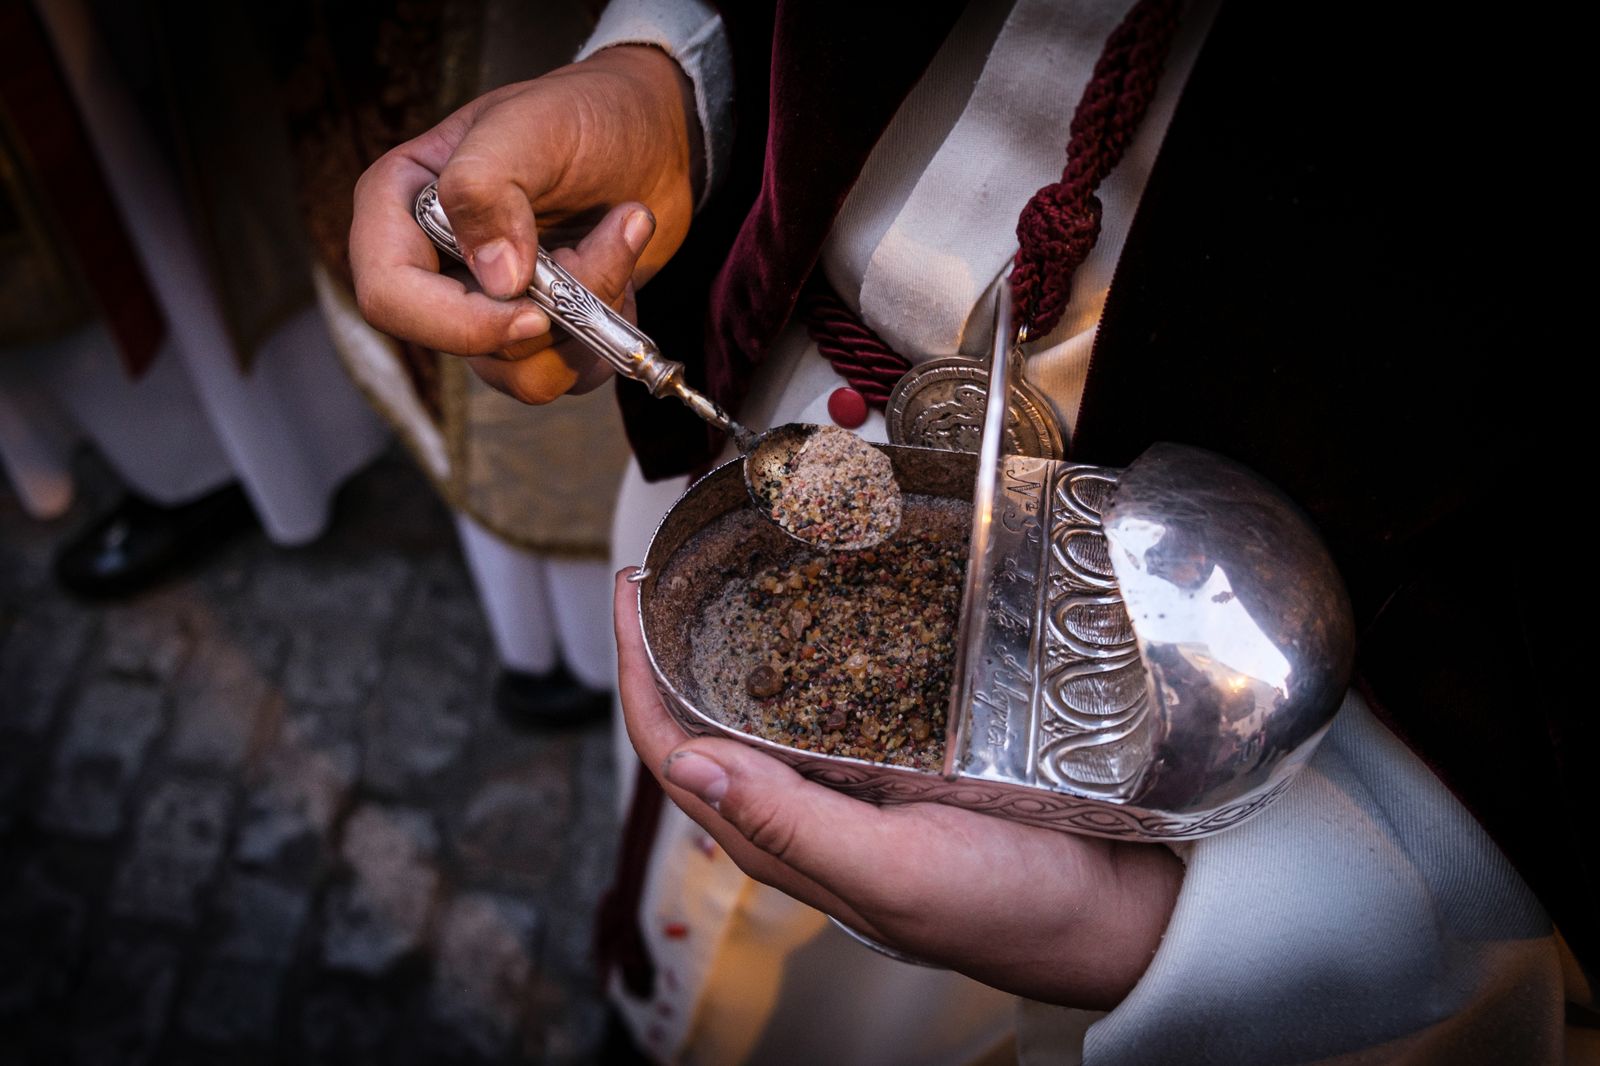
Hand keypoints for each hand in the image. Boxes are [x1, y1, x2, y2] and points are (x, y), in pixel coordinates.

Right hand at [349, 46, 698, 402]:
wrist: (647, 136)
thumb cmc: (581, 114)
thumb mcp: (529, 125)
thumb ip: (487, 187)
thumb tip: (494, 279)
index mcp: (399, 209)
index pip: (390, 298)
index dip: (458, 323)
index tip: (535, 311)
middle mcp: (432, 266)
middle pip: (462, 345)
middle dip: (548, 313)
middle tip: (598, 245)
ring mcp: (483, 306)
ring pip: (521, 370)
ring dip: (588, 315)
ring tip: (617, 237)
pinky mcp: (534, 333)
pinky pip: (562, 375)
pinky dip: (605, 333)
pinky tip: (619, 264)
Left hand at [613, 570, 1183, 1009]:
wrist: (1108, 913)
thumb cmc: (1006, 907)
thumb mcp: (892, 871)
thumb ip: (790, 826)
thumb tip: (686, 763)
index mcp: (783, 841)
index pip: (674, 753)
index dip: (637, 675)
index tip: (630, 594)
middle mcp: (805, 810)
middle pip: (706, 725)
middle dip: (672, 650)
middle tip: (667, 572)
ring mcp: (852, 784)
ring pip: (766, 711)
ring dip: (733, 647)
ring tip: (724, 576)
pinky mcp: (903, 759)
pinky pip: (833, 703)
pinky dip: (809, 653)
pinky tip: (821, 612)